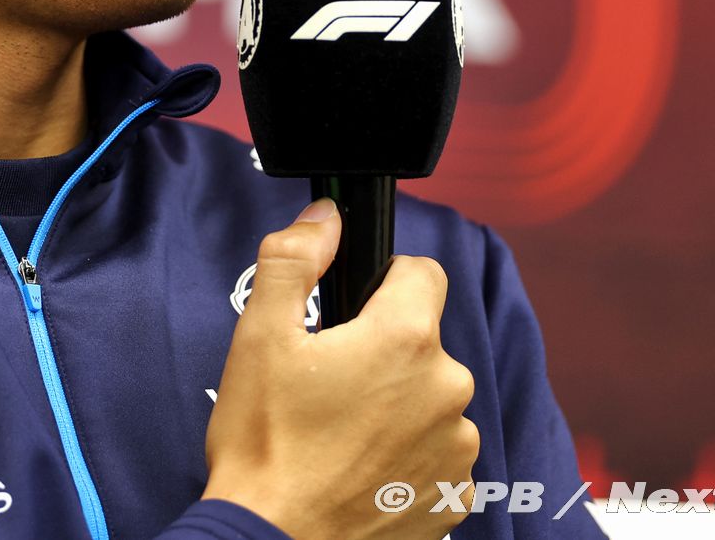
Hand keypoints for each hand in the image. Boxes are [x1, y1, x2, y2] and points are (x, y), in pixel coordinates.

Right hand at [202, 197, 480, 539]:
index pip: (424, 272)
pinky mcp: (454, 496)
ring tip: (341, 433)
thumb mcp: (259, 335)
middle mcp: (446, 389)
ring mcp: (456, 448)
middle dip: (383, 351)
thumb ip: (294, 258)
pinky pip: (435, 453)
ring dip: (398, 406)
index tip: (350, 312)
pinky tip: (361, 470)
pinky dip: (406, 456)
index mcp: (405, 339)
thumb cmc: (264, 443)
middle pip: (423, 341)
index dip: (384, 282)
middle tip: (328, 384)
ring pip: (430, 397)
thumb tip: (327, 217)